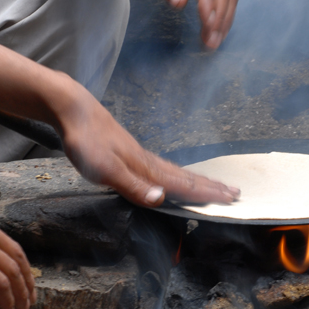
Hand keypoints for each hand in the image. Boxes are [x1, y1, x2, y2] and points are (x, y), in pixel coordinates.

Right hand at [0, 194, 35, 308]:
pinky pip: (0, 283)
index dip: (12, 258)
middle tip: (30, 294)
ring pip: (12, 270)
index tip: (17, 273)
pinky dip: (7, 299)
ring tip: (22, 308)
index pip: (0, 237)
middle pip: (15, 252)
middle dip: (25, 276)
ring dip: (21, 292)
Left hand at [58, 82, 239, 205]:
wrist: (73, 110)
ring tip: (215, 184)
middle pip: (186, 176)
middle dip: (211, 186)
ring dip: (198, 179)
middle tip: (235, 192)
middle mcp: (148, 161)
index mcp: (146, 168)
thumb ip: (132, 185)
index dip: (206, 193)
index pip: (183, 184)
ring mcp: (141, 155)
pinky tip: (175, 174)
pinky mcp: (131, 150)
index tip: (229, 199)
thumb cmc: (86, 141)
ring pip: (177, 170)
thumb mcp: (105, 169)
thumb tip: (161, 198)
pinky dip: (178, 172)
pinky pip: (164, 166)